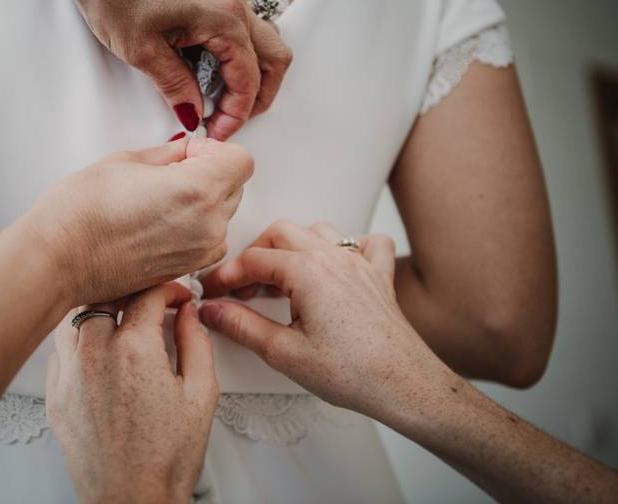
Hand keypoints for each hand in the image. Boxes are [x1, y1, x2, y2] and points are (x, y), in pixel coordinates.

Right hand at [12, 137, 252, 308]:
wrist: (56, 261)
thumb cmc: (78, 215)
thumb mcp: (126, 162)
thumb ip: (167, 155)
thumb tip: (183, 152)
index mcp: (198, 191)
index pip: (240, 159)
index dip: (214, 150)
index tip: (188, 152)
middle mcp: (207, 226)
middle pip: (235, 186)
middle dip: (210, 172)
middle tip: (170, 171)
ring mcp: (198, 253)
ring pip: (223, 215)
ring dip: (204, 202)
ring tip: (160, 199)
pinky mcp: (184, 271)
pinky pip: (207, 240)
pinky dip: (194, 227)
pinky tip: (157, 221)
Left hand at [47, 283, 217, 503]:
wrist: (132, 500)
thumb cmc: (166, 458)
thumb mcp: (201, 394)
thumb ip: (196, 342)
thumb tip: (187, 314)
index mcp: (135, 351)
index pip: (147, 292)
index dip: (167, 287)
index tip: (175, 296)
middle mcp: (96, 355)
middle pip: (104, 294)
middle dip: (129, 290)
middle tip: (146, 300)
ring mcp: (69, 375)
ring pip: (73, 317)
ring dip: (97, 310)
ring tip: (118, 319)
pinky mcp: (54, 395)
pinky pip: (59, 351)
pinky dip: (77, 342)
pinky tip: (96, 350)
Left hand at [65, 0, 291, 139]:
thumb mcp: (142, 51)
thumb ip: (176, 87)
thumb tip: (194, 116)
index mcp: (223, 17)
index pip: (248, 78)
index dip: (236, 113)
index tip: (217, 134)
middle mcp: (234, 2)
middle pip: (271, 59)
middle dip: (255, 97)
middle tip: (226, 122)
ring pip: (262, 43)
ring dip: (250, 76)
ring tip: (219, 102)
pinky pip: (242, 30)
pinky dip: (236, 57)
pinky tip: (208, 74)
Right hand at [199, 220, 448, 419]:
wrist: (405, 385)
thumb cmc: (354, 373)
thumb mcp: (284, 353)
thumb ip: (242, 326)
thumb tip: (213, 310)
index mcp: (308, 271)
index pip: (252, 260)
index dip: (225, 275)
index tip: (212, 292)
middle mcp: (334, 257)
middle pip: (280, 234)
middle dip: (253, 256)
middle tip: (240, 289)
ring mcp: (359, 263)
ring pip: (317, 231)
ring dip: (292, 247)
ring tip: (278, 279)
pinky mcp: (378, 276)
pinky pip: (365, 243)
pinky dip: (346, 246)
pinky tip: (334, 266)